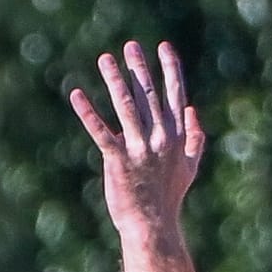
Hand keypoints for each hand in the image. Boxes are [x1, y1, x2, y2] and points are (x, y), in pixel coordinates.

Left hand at [70, 40, 203, 239]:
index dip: (170, 70)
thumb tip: (192, 110)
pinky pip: (101, 132)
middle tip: (130, 46)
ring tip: (105, 59)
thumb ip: (195, 138)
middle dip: (140, 68)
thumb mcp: (189, 167)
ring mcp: (139, 149)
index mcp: (177, 137)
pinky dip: (88, 113)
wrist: (154, 226)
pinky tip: (76, 95)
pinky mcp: (118, 161)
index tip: (163, 47)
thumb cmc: (168, 197)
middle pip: (148, 95)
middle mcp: (160, 139)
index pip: (174, 96)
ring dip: (114, 80)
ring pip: (126, 107)